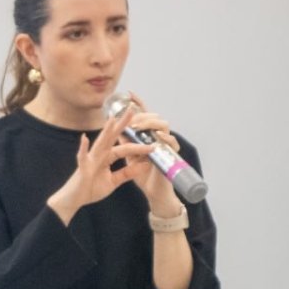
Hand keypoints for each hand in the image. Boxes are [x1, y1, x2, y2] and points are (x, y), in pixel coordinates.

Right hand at [46, 108, 153, 224]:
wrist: (75, 199)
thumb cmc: (92, 188)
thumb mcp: (114, 181)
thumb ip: (128, 173)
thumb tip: (145, 165)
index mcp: (107, 157)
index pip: (125, 148)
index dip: (139, 146)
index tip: (152, 142)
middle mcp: (99, 154)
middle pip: (113, 137)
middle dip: (123, 124)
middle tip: (132, 109)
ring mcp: (90, 160)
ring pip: (100, 143)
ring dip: (105, 131)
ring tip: (112, 118)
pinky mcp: (82, 167)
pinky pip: (82, 157)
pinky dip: (83, 148)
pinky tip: (84, 138)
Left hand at [120, 92, 182, 216]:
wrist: (154, 194)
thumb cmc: (144, 176)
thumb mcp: (130, 158)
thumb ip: (125, 143)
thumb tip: (115, 129)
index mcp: (147, 137)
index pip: (144, 117)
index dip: (139, 104)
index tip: (130, 93)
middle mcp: (158, 139)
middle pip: (154, 118)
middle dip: (143, 115)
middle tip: (132, 118)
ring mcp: (166, 146)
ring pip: (164, 126)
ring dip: (152, 124)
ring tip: (140, 126)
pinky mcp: (172, 156)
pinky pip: (172, 143)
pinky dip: (165, 138)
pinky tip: (157, 135)